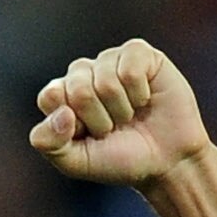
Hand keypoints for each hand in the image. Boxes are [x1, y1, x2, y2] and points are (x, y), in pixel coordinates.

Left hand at [29, 40, 208, 186]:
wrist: (165, 161)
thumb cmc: (120, 161)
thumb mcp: (78, 163)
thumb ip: (51, 145)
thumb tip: (60, 113)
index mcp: (62, 96)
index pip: (50, 96)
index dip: (70, 123)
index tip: (86, 136)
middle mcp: (84, 73)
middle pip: (78, 89)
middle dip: (98, 120)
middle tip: (112, 129)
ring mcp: (110, 60)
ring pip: (105, 79)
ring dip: (121, 109)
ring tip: (130, 116)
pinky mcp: (138, 53)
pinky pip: (129, 68)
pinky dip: (139, 93)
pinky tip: (145, 99)